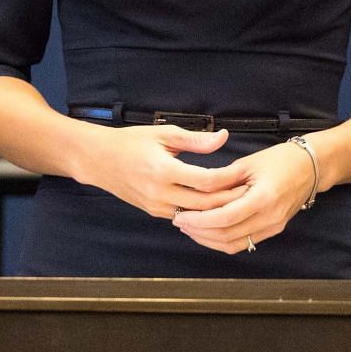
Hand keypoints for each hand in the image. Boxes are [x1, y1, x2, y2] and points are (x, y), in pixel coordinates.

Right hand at [72, 124, 248, 219]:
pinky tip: (218, 207)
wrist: (99, 160)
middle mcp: (160, 193)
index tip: (246, 173)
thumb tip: (224, 138)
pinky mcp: (155, 212)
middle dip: (230, 200)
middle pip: (205, 204)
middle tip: (251, 192)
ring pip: (197, 216)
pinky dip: (202, 214)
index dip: (230, 179)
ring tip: (240, 201)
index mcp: (164, 170)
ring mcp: (157, 207)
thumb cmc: (131, 142)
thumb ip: (196, 140)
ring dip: (218, 210)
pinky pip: (185, 217)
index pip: (206, 181)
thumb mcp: (164, 134)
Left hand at [171, 140, 316, 254]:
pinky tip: (208, 232)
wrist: (310, 167)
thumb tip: (196, 190)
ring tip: (189, 227)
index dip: (199, 220)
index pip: (225, 218)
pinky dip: (222, 241)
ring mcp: (273, 227)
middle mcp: (269, 218)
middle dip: (199, 231)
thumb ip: (223, 179)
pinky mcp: (273, 230)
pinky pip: (244, 243)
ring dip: (208, 239)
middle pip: (226, 235)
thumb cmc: (280, 160)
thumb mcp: (248, 163)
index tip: (180, 215)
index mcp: (263, 198)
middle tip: (179, 221)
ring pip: (233, 244)